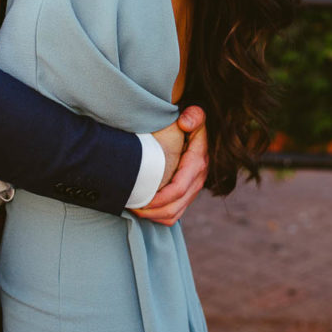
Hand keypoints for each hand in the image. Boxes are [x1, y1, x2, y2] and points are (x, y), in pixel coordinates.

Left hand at [134, 106, 207, 225]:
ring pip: (174, 215)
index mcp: (197, 164)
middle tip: (130, 206)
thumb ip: (194, 116)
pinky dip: (158, 217)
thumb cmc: (192, 122)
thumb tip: (184, 124)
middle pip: (174, 207)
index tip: (139, 199)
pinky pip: (174, 214)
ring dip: (153, 217)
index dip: (158, 198)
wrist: (201, 131)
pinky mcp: (188, 194)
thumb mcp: (197, 114)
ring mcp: (193, 189)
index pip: (178, 189)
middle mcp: (197, 180)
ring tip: (133, 210)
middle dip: (151, 211)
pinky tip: (143, 210)